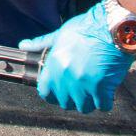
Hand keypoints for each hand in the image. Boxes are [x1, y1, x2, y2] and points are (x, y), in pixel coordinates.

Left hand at [19, 1, 133, 112]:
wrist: (112, 27)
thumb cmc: (87, 28)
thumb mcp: (61, 33)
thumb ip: (42, 43)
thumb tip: (23, 44)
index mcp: (54, 64)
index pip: (45, 92)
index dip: (53, 94)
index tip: (60, 92)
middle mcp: (66, 77)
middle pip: (65, 102)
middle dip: (73, 98)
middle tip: (82, 88)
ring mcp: (84, 84)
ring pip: (84, 107)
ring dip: (90, 101)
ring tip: (95, 90)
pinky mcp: (102, 88)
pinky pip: (103, 106)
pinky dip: (106, 101)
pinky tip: (107, 91)